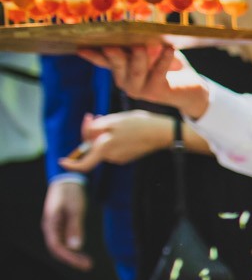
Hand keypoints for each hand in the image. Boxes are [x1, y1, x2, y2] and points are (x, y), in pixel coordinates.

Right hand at [41, 180, 90, 269]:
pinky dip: (74, 248)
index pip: (56, 246)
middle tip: (89, 266)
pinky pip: (65, 241)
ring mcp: (56, 227)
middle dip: (72, 259)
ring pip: (62, 246)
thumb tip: (76, 247)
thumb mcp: (75, 210)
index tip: (82, 263)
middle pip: (58, 249)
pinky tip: (82, 253)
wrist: (68, 181)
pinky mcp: (62, 226)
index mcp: (50, 224)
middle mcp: (51, 228)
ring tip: (88, 262)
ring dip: (74, 255)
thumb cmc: (70, 193)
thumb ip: (75, 227)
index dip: (69, 257)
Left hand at [59, 111, 176, 172]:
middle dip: (90, 133)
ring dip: (103, 133)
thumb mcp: (112, 121)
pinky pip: (114, 147)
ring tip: (113, 120)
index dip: (71, 163)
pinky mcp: (128, 155)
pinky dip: (113, 137)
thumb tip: (87, 136)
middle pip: (93, 147)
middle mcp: (111, 156)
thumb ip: (94, 129)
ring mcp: (120, 157)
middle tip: (94, 116)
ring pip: (103, 145)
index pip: (84, 164)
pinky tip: (123, 128)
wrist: (162, 132)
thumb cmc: (137, 125)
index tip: (62, 161)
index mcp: (104, 149)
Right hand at [78, 43, 211, 117]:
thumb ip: (142, 44)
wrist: (192, 88)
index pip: (103, 61)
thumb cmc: (169, 64)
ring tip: (144, 44)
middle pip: (117, 65)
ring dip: (140, 57)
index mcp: (121, 69)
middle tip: (112, 45)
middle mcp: (126, 81)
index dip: (92, 55)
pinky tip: (170, 49)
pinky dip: (164, 60)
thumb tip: (136, 32)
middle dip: (115, 55)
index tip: (80, 47)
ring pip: (135, 71)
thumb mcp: (154, 51)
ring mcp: (140, 90)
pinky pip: (158, 74)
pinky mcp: (157, 92)